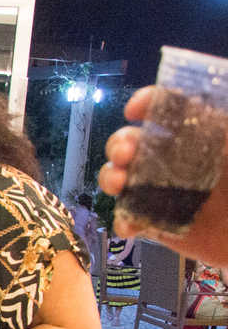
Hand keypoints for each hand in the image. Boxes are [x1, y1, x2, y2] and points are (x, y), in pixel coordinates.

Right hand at [98, 86, 227, 267]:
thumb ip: (222, 128)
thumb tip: (207, 105)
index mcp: (194, 136)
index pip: (166, 109)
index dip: (147, 103)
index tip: (134, 110)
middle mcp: (172, 160)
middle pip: (132, 142)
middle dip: (119, 143)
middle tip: (124, 154)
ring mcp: (160, 191)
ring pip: (122, 178)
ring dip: (111, 177)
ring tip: (118, 185)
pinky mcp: (156, 223)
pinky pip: (130, 220)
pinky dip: (124, 222)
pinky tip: (130, 225)